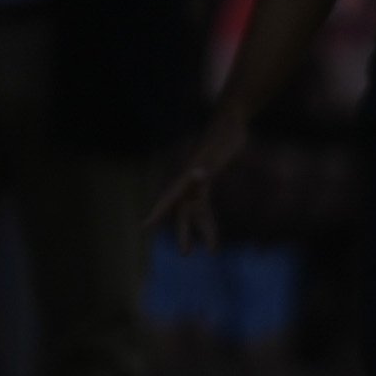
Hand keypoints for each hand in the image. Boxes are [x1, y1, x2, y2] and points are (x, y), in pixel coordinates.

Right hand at [149, 108, 248, 251]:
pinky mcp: (209, 179)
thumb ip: (206, 164)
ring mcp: (198, 181)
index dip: (157, 212)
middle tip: (186, 253)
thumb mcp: (217, 150)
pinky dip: (208, 219)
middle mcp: (190, 181)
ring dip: (201, 230)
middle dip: (184, 231)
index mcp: (188, 176)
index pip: (169, 198)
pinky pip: (205, 205)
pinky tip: (212, 234)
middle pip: (182, 211)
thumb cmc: (224, 136)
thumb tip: (198, 174)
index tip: (144, 226)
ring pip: (195, 211)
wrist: (231, 122)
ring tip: (213, 250)